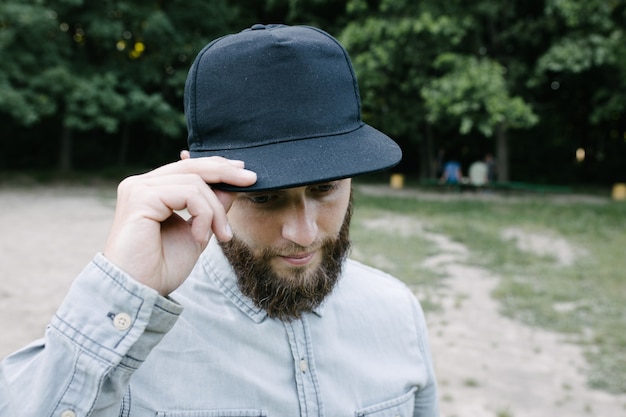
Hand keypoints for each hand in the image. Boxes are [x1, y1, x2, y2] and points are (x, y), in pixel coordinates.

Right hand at [103, 157, 256, 295]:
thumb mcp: (197, 233)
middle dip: (226, 172)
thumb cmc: (161, 268)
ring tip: (222, 235)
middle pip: (192, 167)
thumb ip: (210, 209)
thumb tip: (231, 186)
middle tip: (251, 179)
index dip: (217, 167)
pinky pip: (188, 193)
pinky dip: (204, 215)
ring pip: (195, 182)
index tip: (244, 174)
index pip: (189, 168)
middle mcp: (141, 184)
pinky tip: (200, 237)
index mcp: (151, 190)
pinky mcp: (140, 196)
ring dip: (216, 210)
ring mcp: (138, 188)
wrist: (139, 292)